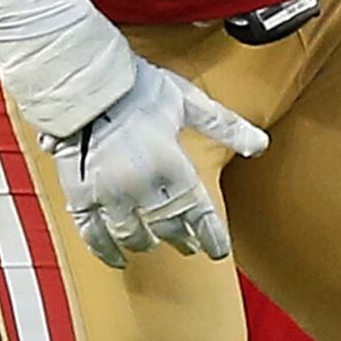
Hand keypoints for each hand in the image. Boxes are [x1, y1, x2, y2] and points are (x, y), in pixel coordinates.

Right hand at [42, 57, 263, 266]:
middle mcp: (142, 187)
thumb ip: (226, 127)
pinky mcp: (80, 194)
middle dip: (181, 239)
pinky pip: (92, 232)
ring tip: (153, 244)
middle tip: (190, 246)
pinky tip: (115, 257)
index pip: (199, 215)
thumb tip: (260, 144)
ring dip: (146, 242)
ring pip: (132, 234)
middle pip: (167, 227)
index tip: (217, 250)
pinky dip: (104, 248)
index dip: (210, 237)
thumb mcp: (190, 102)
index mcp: (172, 167)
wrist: (84, 83)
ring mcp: (108, 194)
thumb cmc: (138, 87)